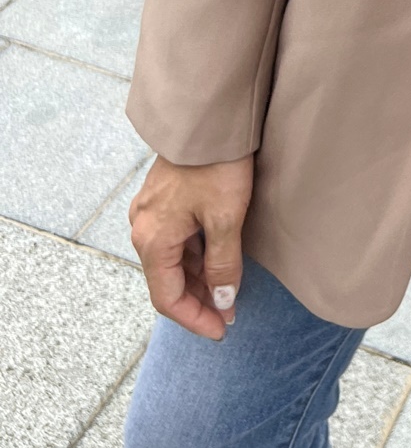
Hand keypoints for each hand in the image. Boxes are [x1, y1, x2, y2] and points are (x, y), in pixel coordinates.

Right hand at [129, 154, 253, 340]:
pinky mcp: (164, 198)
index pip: (168, 298)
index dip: (195, 319)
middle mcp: (143, 228)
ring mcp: (151, 211)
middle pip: (168, 280)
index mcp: (152, 239)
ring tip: (231, 289)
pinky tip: (220, 257)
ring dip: (200, 277)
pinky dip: (197, 254)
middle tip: (231, 312)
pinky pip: (177, 238)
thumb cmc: (216, 167)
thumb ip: (223, 265)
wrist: (209, 117)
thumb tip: (223, 301)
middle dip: (199, 300)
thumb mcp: (225, 219)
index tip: (222, 329)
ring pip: (174, 259)